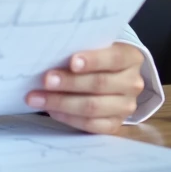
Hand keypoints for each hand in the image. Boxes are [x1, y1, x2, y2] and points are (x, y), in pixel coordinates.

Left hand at [26, 43, 145, 134]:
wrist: (111, 77)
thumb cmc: (95, 57)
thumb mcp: (94, 46)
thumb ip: (80, 48)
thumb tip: (49, 54)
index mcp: (131, 58)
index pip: (114, 58)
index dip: (93, 61)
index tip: (71, 62)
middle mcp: (132, 83)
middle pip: (99, 84)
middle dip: (69, 82)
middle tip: (45, 80)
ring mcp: (126, 106)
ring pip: (93, 107)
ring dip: (61, 102)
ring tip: (37, 98)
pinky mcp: (115, 124)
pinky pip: (91, 125)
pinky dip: (69, 118)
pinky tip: (52, 111)